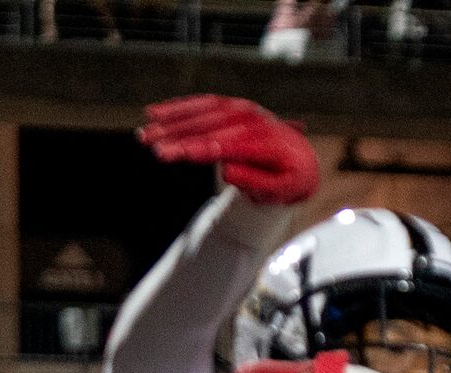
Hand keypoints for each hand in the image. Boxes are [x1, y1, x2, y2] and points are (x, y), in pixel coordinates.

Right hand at [139, 96, 320, 205]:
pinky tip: (156, 113)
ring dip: (171, 121)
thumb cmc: (291, 178)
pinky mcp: (232, 106)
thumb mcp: (283, 189)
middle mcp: (253, 119)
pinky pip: (202, 104)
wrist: (302, 158)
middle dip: (177, 136)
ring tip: (147, 133)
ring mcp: (242, 109)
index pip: (227, 144)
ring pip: (201, 112)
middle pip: (209, 127)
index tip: (176, 155)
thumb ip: (257, 182)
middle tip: (153, 146)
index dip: (199, 148)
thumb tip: (228, 171)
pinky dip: (178, 108)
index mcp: (267, 141)